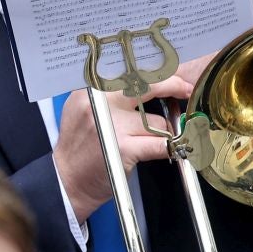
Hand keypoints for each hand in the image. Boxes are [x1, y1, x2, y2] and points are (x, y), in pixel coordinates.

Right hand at [52, 52, 211, 223]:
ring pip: (158, 121)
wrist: (67, 181)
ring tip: (150, 141)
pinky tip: (171, 149)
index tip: (170, 72)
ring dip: (163, 133)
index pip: (129, 70)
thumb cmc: (79, 148)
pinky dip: (172, 147)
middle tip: (185, 89)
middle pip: (147, 84)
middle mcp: (99, 102)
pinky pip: (161, 143)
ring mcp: (112, 125)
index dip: (155, 70)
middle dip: (173, 85)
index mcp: (90, 90)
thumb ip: (110, 94)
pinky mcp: (123, 147)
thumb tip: (149, 80)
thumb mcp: (84, 110)